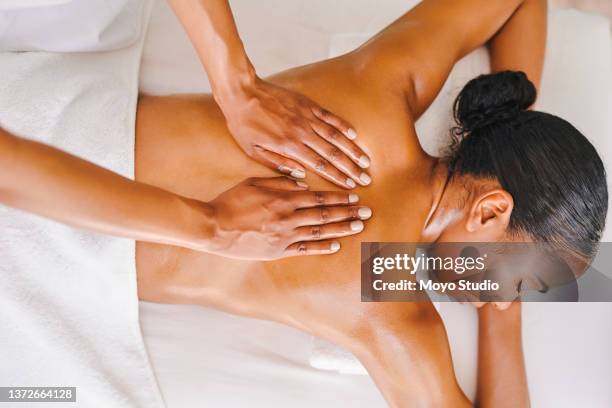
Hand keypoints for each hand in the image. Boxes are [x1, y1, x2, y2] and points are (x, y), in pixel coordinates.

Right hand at [204, 176, 371, 259]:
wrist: (213, 227)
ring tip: (359, 226)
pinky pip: (304, 249)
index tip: (354, 195)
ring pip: (319, 231)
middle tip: (367, 211)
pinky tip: (336, 245)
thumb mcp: (254, 183)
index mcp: (283, 198)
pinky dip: (321, 248)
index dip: (338, 196)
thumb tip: (301, 182)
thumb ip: (279, 182)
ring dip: (341, 228)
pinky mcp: (278, 251)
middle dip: (348, 212)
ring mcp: (284, 236)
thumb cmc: (231, 202)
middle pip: (324, 214)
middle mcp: (288, 217)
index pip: (317, 197)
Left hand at [218, 77, 371, 188]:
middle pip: (333, 154)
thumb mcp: (254, 151)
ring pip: (336, 136)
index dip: (337, 176)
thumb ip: (278, 164)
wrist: (243, 92)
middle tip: (365, 178)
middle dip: (351, 168)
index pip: (320, 165)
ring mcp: (308, 117)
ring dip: (353, 150)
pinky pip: (330, 117)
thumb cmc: (244, 124)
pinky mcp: (308, 105)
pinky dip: (343, 126)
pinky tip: (353, 135)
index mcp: (289, 146)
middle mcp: (303, 132)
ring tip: (366, 161)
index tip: (350, 185)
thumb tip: (300, 174)